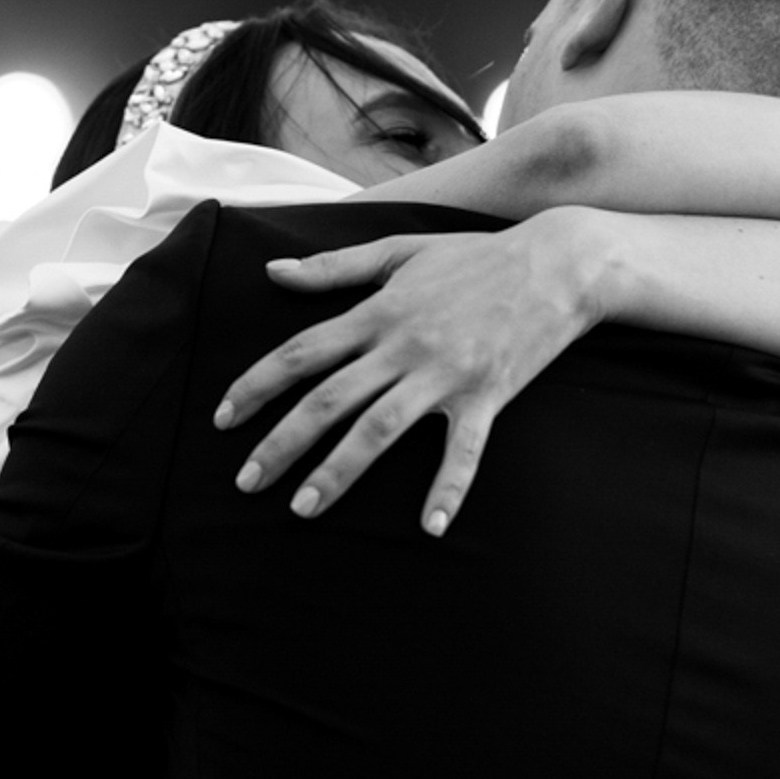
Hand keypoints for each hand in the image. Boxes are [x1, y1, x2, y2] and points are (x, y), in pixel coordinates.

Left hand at [211, 212, 611, 536]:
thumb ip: (333, 267)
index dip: (256, 385)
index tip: (222, 418)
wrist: (556, 263)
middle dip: (280, 443)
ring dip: (338, 471)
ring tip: (303, 507)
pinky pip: (463, 450)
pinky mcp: (486, 396)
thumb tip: (272, 271)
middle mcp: (403, 346)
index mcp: (377, 312)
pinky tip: (430, 527)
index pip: (301, 352)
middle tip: (247, 481)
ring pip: (378, 430)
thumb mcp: (398, 251)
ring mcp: (445, 374)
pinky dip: (448, 488)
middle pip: (328, 400)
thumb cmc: (474, 256)